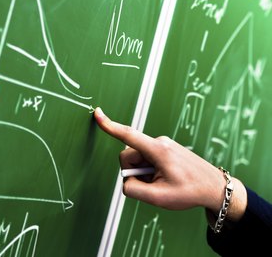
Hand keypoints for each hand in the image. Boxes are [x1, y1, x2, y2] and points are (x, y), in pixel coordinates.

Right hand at [94, 107, 246, 218]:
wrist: (214, 187)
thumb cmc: (189, 191)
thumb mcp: (158, 198)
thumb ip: (133, 189)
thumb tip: (125, 181)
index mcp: (158, 150)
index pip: (128, 135)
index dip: (110, 126)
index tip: (97, 113)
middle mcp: (159, 142)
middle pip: (129, 154)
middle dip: (134, 172)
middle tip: (152, 185)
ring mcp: (163, 144)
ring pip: (138, 158)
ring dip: (143, 173)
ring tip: (161, 182)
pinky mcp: (165, 148)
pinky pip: (148, 158)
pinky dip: (150, 170)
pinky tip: (165, 177)